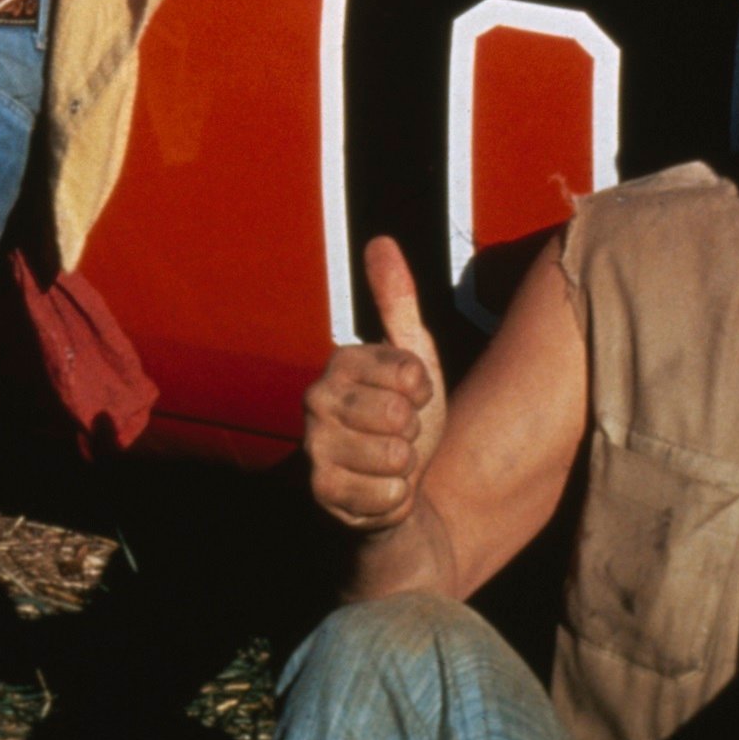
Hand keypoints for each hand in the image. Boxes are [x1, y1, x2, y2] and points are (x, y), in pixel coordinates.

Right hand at [304, 236, 448, 531]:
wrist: (396, 486)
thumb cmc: (404, 419)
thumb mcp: (413, 357)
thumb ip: (397, 301)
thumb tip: (380, 240)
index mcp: (341, 361)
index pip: (409, 372)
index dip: (424, 390)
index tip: (412, 396)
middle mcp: (317, 398)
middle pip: (398, 415)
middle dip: (413, 432)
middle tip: (398, 434)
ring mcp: (315, 446)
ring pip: (393, 457)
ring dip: (405, 467)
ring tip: (388, 463)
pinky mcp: (321, 491)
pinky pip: (385, 495)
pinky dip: (395, 498)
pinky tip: (379, 491)